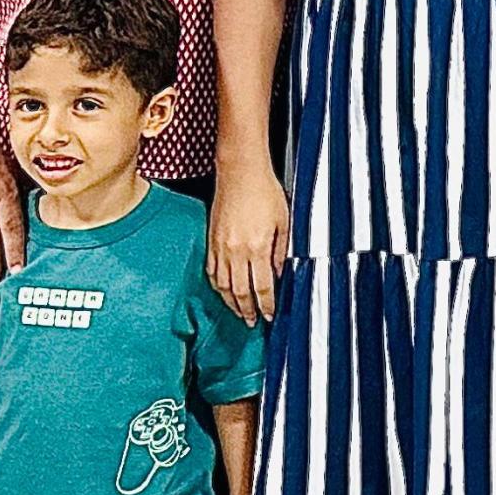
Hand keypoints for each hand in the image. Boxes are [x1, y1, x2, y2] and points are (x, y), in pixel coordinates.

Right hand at [207, 166, 290, 324]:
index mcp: (258, 247)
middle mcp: (237, 252)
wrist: (240, 172)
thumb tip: (279, 273)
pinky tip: (223, 291)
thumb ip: (281, 250)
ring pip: (223, 286)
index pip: (263, 287)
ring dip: (231, 303)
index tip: (269, 315)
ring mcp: (221, 248)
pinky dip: (217, 287)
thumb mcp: (284, 220)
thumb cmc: (265, 191)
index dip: (266, 305)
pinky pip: (212, 272)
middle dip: (248, 311)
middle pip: (241, 292)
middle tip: (252, 322)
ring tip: (239, 313)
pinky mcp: (211, 242)